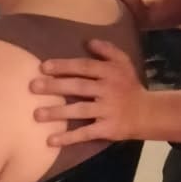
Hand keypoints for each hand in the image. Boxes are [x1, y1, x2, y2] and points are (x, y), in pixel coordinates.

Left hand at [30, 40, 147, 146]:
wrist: (147, 113)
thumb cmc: (129, 86)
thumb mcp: (123, 63)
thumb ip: (107, 50)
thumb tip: (88, 41)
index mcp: (110, 72)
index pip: (84, 67)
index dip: (64, 66)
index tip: (43, 67)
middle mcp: (108, 90)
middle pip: (78, 86)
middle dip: (55, 86)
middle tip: (33, 87)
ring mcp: (107, 110)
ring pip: (79, 110)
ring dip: (57, 112)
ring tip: (37, 115)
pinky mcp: (107, 129)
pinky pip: (86, 133)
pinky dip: (68, 137)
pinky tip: (51, 140)